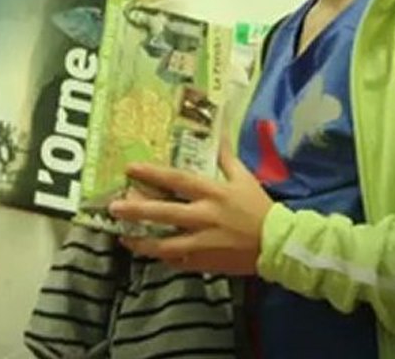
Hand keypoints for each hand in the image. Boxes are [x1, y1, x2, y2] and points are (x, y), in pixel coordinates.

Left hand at [108, 142, 273, 274]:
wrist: (280, 245)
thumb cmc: (259, 208)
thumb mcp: (244, 177)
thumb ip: (226, 156)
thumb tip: (218, 132)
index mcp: (213, 193)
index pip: (177, 180)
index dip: (152, 174)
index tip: (130, 169)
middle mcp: (205, 216)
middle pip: (164, 213)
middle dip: (136, 210)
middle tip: (113, 207)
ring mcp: (204, 242)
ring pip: (166, 244)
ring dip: (142, 242)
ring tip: (123, 238)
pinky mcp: (207, 262)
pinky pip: (178, 261)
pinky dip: (162, 257)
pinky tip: (149, 252)